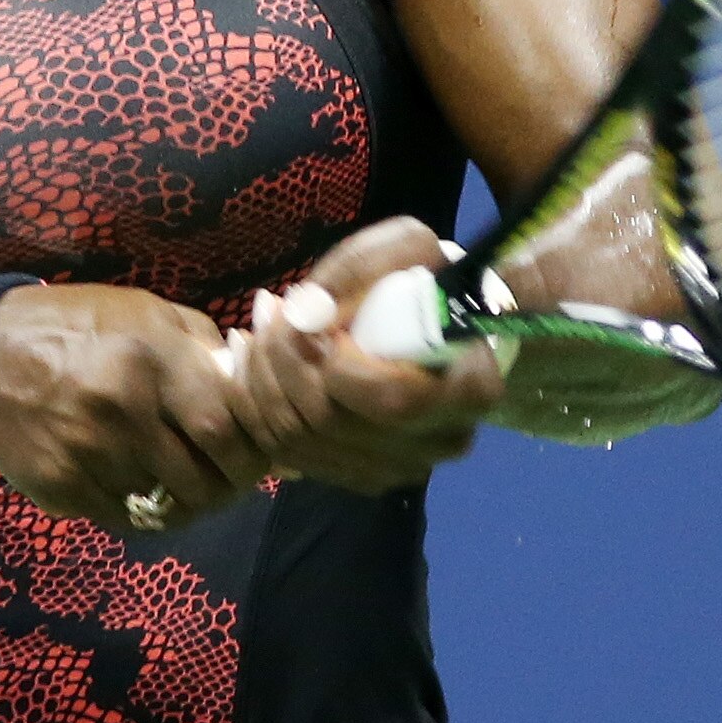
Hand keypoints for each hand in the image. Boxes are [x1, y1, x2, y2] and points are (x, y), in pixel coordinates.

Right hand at [0, 285, 271, 532]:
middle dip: (227, 488)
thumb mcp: (144, 311)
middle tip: (233, 485)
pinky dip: (143, 513)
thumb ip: (200, 344)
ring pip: (165, 505)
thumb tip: (248, 385)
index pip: (225, 427)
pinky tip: (145, 493)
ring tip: (190, 491)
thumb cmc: (77, 326)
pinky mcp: (62, 486)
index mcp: (151, 357)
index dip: (250, 452)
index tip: (257, 458)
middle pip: (202, 478)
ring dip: (187, 505)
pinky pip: (123, 518)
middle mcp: (124, 408)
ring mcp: (90, 452)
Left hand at [225, 218, 507, 495]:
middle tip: (267, 310)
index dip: (335, 364)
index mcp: (469, 391)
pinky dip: (256, 410)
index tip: (310, 317)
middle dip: (282, 362)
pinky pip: (289, 456)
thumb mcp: (408, 247)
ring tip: (253, 332)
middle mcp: (439, 442)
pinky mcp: (360, 475)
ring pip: (300, 443)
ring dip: (259, 383)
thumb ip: (360, 268)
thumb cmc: (426, 279)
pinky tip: (252, 367)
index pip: (391, 400)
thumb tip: (307, 311)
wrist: (435, 324)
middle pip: (332, 423)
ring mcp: (399, 467)